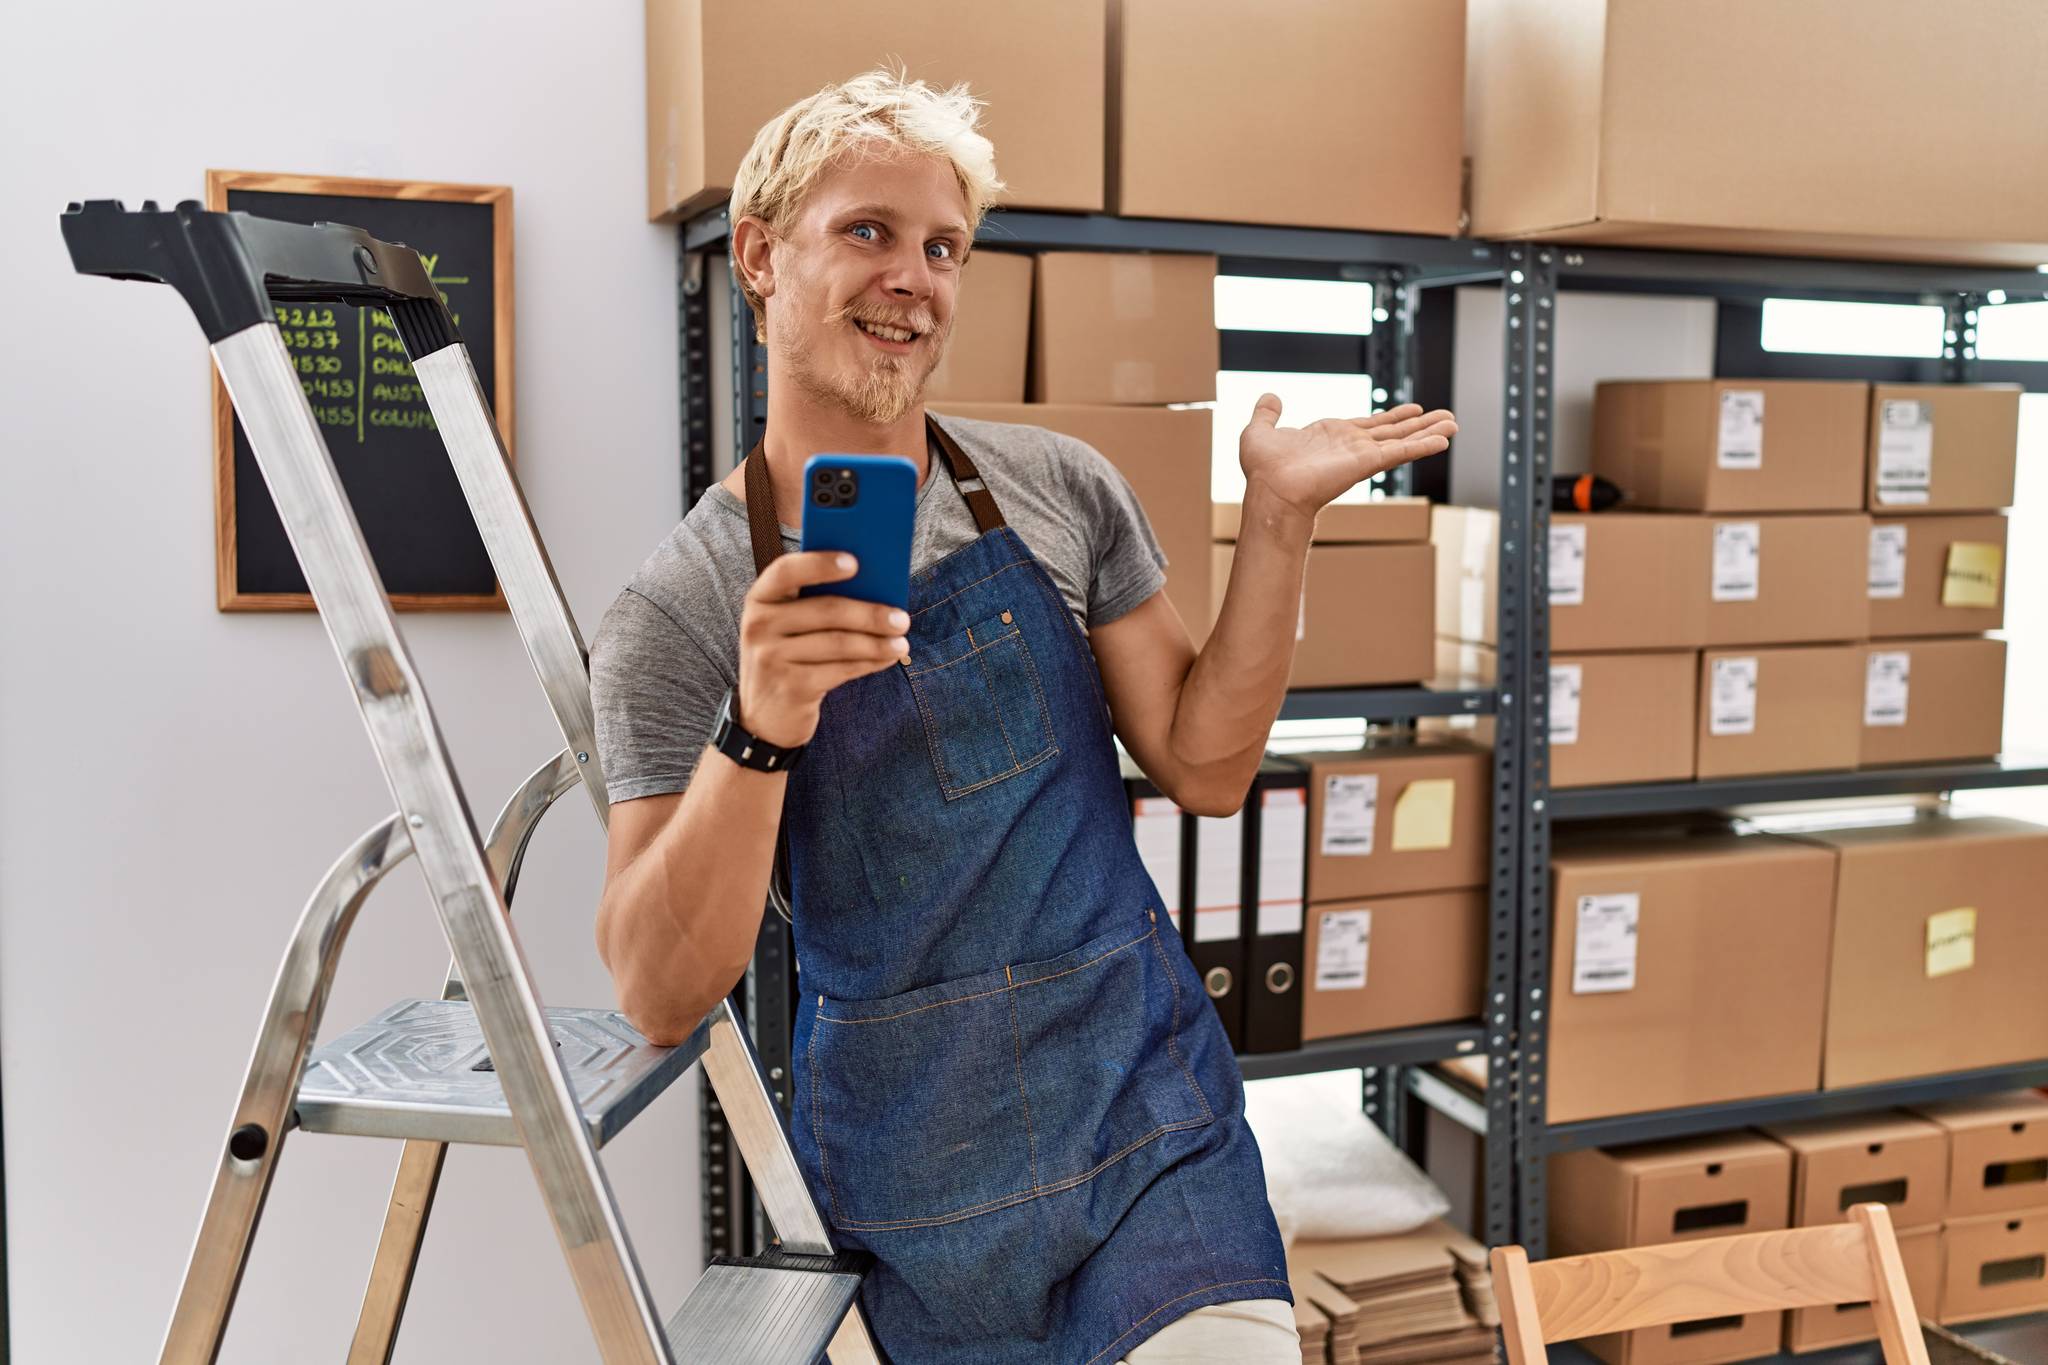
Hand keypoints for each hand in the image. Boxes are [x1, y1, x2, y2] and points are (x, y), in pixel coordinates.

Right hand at [736, 552, 909, 749]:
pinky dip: (869, 663)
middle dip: (870, 613)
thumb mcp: (789, 627)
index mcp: (760, 598)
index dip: (820, 564)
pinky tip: (887, 659)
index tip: (856, 562)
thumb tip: (876, 587)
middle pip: (826, 610)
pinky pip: (841, 670)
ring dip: (877, 642)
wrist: (764, 717)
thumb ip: (815, 602)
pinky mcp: (790, 687)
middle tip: (902, 618)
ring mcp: (771, 658)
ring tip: (901, 642)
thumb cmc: (788, 658)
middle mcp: (759, 625)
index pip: (786, 571)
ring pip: (839, 643)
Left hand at [1238, 397, 1456, 524]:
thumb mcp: (1259, 431)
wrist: (1269, 489)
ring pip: (1403, 440)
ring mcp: (1361, 455)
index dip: (1393, 417)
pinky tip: (1444, 439)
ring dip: (1429, 432)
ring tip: (1454, 424)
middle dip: (1420, 424)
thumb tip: (1270, 396)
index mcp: (1332, 437)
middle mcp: (1351, 446)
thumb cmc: (1262, 469)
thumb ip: (1266, 413)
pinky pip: (1400, 452)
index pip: (1370, 425)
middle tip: (1446, 417)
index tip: (1413, 409)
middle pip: (1394, 431)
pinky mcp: (1367, 462)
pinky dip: (1423, 445)